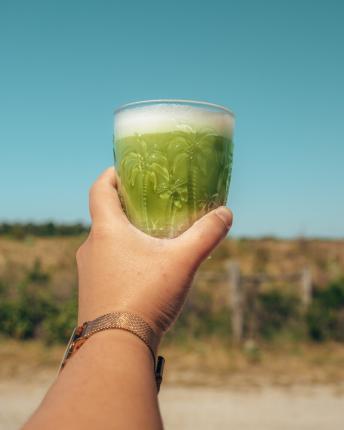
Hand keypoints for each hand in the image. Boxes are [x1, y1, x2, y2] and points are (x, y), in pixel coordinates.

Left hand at [76, 167, 232, 340]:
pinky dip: (123, 258)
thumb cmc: (145, 297)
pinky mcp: (92, 293)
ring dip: (125, 235)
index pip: (100, 189)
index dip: (112, 175)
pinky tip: (145, 270)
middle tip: (150, 203)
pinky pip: (107, 264)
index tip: (126, 169)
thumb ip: (206, 234)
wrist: (115, 349)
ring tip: (152, 237)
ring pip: (106, 243)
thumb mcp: (182, 262)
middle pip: (104, 216)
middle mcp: (91, 248)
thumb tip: (226, 213)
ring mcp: (89, 272)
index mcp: (106, 231)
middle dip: (126, 207)